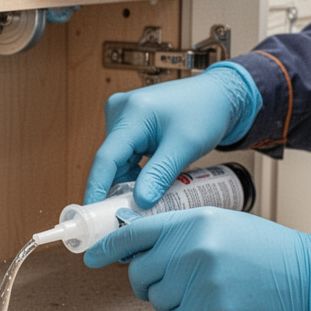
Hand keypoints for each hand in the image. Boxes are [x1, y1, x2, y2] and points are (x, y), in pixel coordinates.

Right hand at [84, 62, 260, 207]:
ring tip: (146, 200)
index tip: (92, 215)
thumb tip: (140, 202)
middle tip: (128, 216)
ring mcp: (123, 116)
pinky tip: (148, 184)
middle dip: (117, 189)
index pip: (106, 157)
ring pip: (118, 161)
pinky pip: (125, 156)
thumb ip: (159, 175)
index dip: (97, 188)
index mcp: (133, 113)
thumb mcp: (184, 146)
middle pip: (110, 161)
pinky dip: (135, 173)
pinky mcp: (129, 123)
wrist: (217, 95)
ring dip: (128, 182)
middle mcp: (121, 110)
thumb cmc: (205, 111)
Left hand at [84, 208, 310, 310]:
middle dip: (150, 282)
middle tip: (176, 282)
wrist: (309, 277)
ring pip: (157, 300)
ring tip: (208, 290)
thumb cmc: (267, 252)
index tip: (91, 257)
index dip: (108, 247)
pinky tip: (215, 307)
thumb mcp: (220, 225)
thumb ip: (177, 231)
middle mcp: (190, 247)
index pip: (134, 232)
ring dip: (175, 301)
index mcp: (192, 221)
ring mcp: (199, 280)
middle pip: (139, 274)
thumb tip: (134, 236)